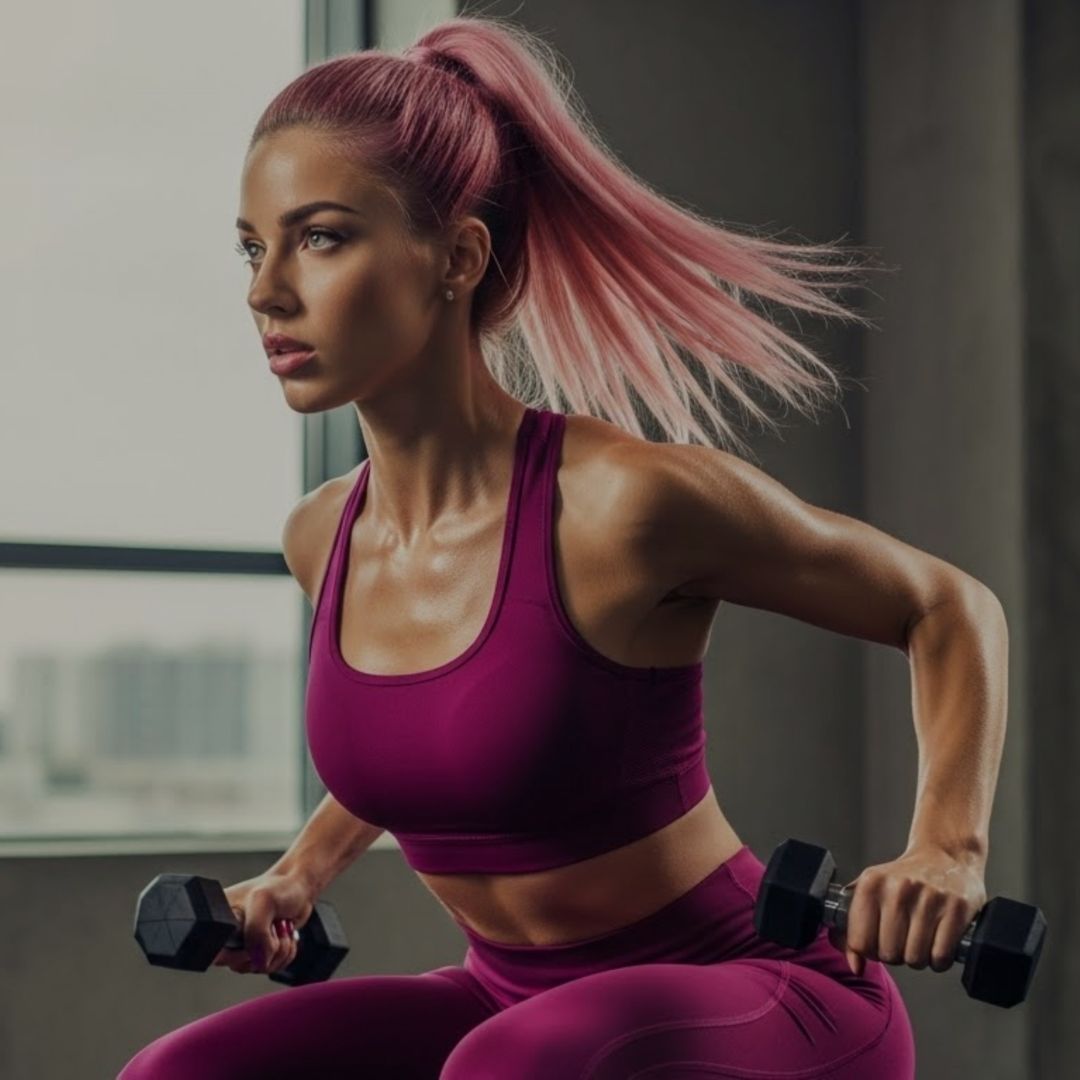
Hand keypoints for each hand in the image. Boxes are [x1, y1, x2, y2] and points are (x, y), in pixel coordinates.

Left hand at [830, 844, 987, 976]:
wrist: (945, 853)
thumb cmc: (906, 877)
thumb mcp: (872, 889)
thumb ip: (855, 925)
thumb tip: (855, 966)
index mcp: (871, 884)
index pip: (860, 941)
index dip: (869, 951)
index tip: (877, 944)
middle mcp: (898, 889)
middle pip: (888, 954)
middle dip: (896, 955)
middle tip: (903, 941)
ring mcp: (929, 898)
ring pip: (915, 958)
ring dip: (919, 959)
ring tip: (921, 941)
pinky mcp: (957, 909)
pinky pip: (941, 956)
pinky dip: (939, 960)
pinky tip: (938, 944)